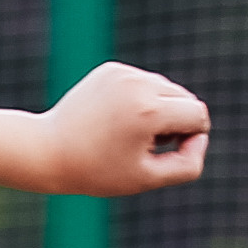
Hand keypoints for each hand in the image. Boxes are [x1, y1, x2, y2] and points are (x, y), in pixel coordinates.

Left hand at [38, 61, 208, 196]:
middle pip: (185, 99)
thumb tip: (200, 137)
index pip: (198, 116)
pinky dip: (138, 99)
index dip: (189, 139)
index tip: (162, 152)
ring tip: (129, 133)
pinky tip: (115, 118)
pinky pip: (142, 83)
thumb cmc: (97, 171)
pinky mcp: (111, 69)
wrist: (47, 150)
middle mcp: (139, 84)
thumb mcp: (146, 178)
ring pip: (165, 89)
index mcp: (150, 110)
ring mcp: (123, 73)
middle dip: (175, 122)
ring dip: (158, 110)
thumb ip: (187, 165)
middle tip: (145, 145)